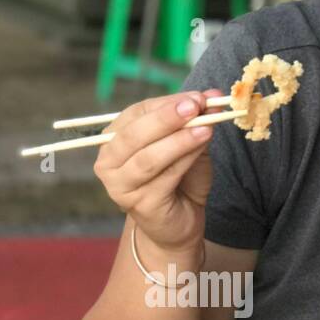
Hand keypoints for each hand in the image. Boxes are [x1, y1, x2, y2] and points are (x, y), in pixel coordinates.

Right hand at [93, 89, 225, 259]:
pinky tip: (201, 146)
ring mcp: (120, 186)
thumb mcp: (187, 143)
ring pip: (148, 157)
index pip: (137, 113)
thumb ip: (193, 122)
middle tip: (196, 106)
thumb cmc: (179, 180)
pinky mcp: (139, 205)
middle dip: (166, 118)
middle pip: (134, 135)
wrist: (179, 223)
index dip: (167, 103)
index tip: (198, 97)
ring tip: (205, 128)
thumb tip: (211, 97)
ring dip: (179, 140)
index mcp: (114, 140)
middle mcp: (108, 163)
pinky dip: (184, 159)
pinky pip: (164, 177)